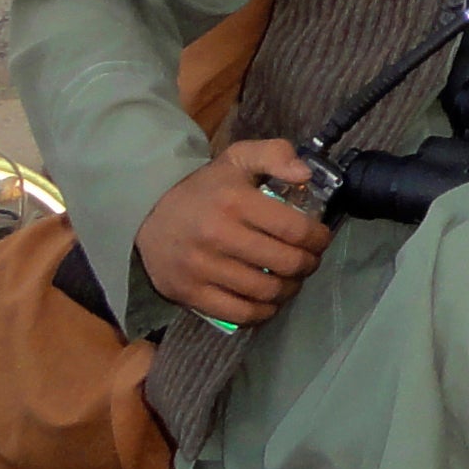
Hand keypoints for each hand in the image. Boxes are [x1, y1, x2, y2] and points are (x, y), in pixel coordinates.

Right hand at [133, 138, 330, 327]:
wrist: (148, 217)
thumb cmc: (205, 190)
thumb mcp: (237, 159)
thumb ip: (275, 154)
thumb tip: (305, 173)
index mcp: (234, 202)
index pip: (294, 229)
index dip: (318, 238)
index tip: (320, 238)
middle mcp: (218, 236)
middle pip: (285, 263)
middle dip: (308, 264)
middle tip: (309, 260)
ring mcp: (201, 268)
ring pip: (266, 291)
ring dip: (290, 289)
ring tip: (291, 279)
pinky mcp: (189, 293)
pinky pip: (239, 314)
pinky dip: (263, 311)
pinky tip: (269, 300)